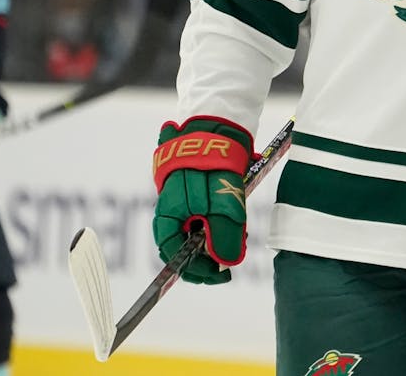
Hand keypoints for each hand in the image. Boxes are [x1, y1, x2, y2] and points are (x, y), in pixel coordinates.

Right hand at [152, 117, 253, 284]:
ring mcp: (185, 201)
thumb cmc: (214, 167)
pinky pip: (206, 216)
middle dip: (209, 258)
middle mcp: (172, 212)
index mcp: (167, 217)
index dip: (195, 271)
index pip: (174, 256)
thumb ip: (223, 236)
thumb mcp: (222, 206)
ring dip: (217, 240)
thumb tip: (226, 264)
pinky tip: (236, 220)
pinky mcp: (198, 192)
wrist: (217, 129)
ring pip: (198, 232)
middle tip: (231, 261)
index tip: (220, 276)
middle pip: (186, 247)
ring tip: (238, 238)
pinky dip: (220, 223)